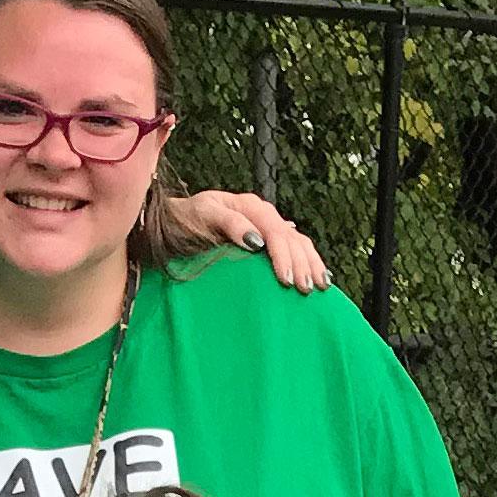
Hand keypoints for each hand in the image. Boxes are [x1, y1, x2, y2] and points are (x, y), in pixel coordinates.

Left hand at [168, 186, 331, 292]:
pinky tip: (319, 275)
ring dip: (311, 263)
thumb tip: (257, 241)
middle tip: (306, 289)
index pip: (275, 232)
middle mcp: (263, 214)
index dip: (283, 256)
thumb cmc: (186, 220)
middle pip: (291, 238)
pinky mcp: (267, 239)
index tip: (287, 281)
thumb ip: (229, 223)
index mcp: (250, 206)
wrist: (176, 223)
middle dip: (302, 264)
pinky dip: (308, 261)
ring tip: (320, 285)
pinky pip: (294, 247)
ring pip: (298, 242)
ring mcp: (267, 225)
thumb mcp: (203, 216)